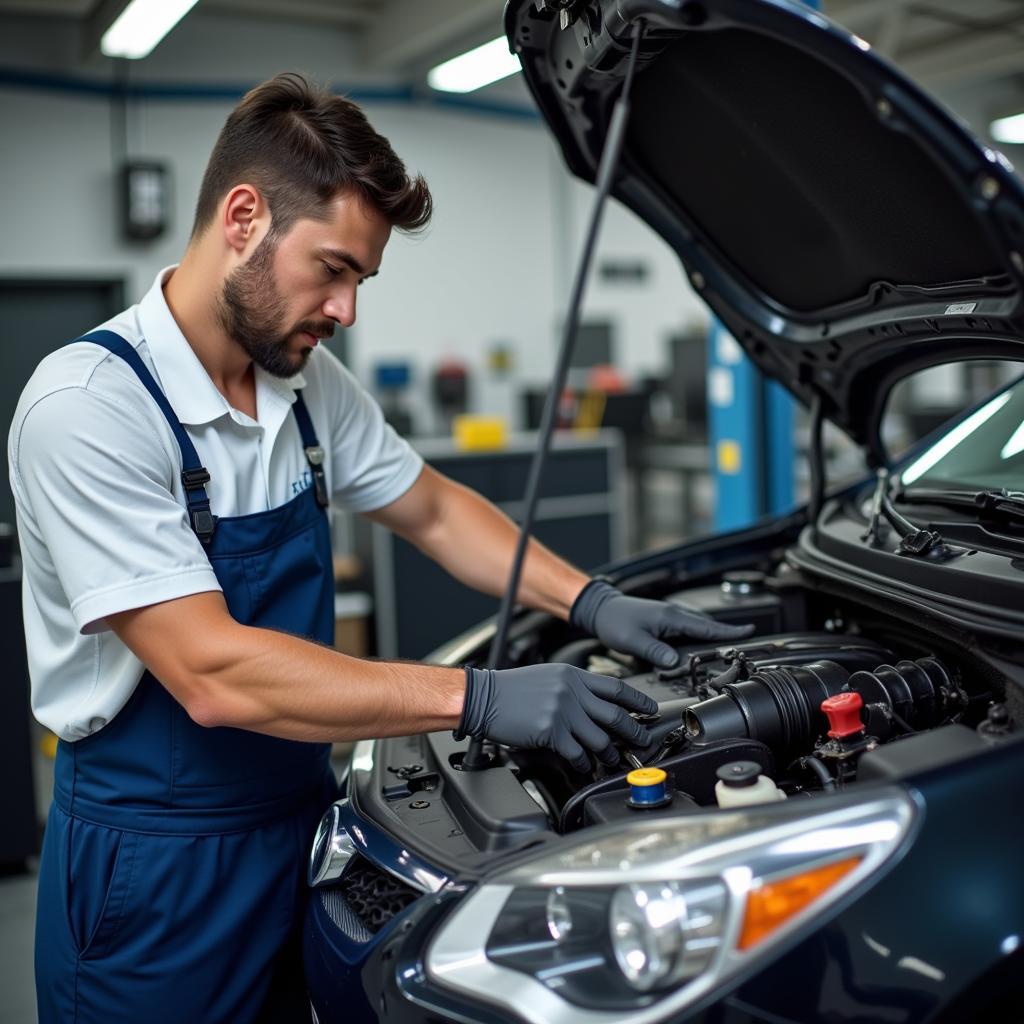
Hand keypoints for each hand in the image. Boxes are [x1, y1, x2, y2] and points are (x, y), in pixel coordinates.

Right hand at [457, 663, 657, 772]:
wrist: (483, 696)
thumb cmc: (510, 689)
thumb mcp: (548, 677)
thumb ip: (573, 688)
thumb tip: (595, 706)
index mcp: (573, 675)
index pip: (615, 687)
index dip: (638, 700)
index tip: (651, 709)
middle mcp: (572, 692)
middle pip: (615, 714)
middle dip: (634, 731)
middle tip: (643, 741)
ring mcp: (563, 712)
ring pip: (600, 738)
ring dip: (609, 753)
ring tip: (613, 760)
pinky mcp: (551, 732)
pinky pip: (577, 754)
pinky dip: (583, 764)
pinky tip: (583, 766)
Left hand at [570, 580, 754, 668]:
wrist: (600, 609)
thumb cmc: (614, 621)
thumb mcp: (633, 640)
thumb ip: (655, 651)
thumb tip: (675, 662)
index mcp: (670, 617)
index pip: (706, 626)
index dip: (729, 631)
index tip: (749, 630)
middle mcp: (673, 615)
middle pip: (706, 626)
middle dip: (725, 634)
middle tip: (743, 642)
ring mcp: (668, 618)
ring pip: (696, 628)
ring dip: (711, 636)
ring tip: (725, 648)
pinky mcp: (662, 623)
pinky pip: (686, 630)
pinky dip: (696, 637)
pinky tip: (696, 648)